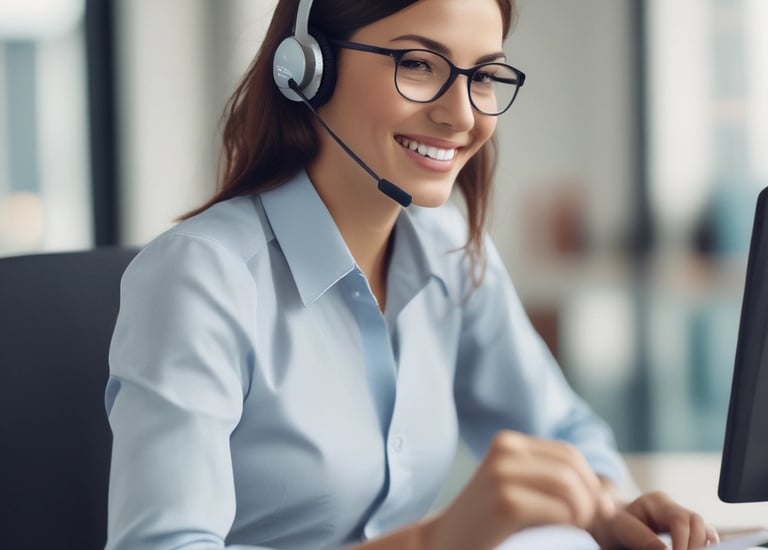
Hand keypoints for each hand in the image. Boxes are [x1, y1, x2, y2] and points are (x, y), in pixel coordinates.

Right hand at [424, 431, 615, 549]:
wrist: (444, 546)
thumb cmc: (488, 528)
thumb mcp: (518, 492)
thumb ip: (555, 485)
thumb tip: (608, 498)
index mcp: (508, 443)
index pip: (569, 455)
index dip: (589, 484)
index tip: (590, 515)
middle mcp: (505, 450)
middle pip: (574, 468)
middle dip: (591, 500)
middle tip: (589, 529)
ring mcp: (503, 474)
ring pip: (571, 487)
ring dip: (584, 515)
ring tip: (576, 534)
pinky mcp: (505, 502)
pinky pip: (561, 510)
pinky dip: (571, 527)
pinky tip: (560, 538)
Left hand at [589, 490, 719, 549]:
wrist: (607, 521)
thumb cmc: (612, 525)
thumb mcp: (620, 529)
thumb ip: (642, 539)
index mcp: (654, 502)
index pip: (680, 520)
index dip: (683, 544)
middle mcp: (671, 506)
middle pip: (696, 522)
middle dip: (695, 546)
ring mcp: (679, 515)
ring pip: (704, 529)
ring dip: (702, 547)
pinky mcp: (684, 528)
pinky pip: (703, 536)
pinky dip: (703, 547)